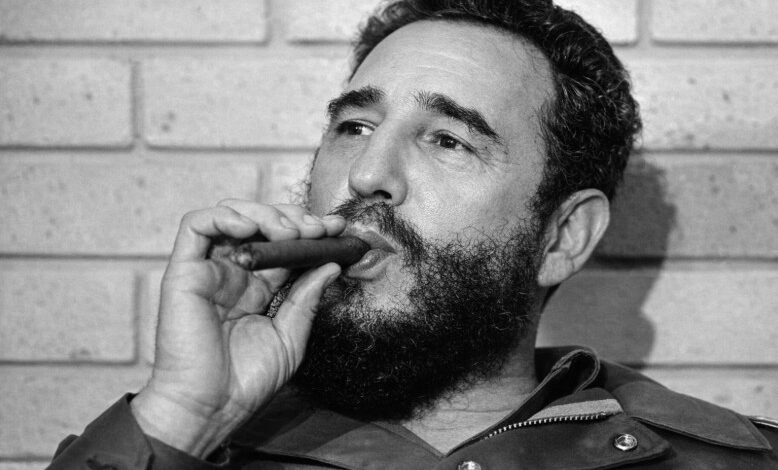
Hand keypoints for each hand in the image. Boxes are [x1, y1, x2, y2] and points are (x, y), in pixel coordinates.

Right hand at [131, 200, 344, 456]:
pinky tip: (250, 228)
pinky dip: (224, 216)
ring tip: (288, 232)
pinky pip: (196, 225)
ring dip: (264, 213)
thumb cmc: (246, 380)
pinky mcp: (184, 270)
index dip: (310, 229)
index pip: (284, 243)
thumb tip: (331, 265)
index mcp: (258, 286)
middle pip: (260, 222)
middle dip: (292, 217)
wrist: (211, 408)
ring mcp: (208, 269)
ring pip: (230, 214)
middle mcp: (233, 272)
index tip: (338, 230)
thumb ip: (307, 298)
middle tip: (317, 229)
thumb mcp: (291, 336)